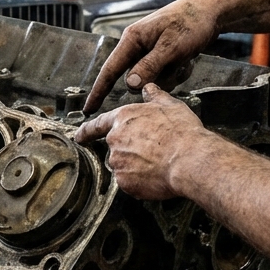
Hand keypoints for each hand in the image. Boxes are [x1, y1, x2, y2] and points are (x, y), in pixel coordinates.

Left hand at [75, 84, 211, 199]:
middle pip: (117, 148)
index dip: (87, 131)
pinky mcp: (125, 182)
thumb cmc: (182, 132)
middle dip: (131, 151)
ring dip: (136, 166)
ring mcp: (118, 162)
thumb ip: (154, 96)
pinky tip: (156, 176)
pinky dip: (141, 182)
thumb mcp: (170, 106)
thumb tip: (148, 87)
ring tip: (159, 163)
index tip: (79, 136)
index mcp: (123, 119)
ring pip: (123, 166)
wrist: (190, 159)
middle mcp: (115, 140)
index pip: (97, 124)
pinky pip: (130, 183)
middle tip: (153, 152)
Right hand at [84, 0, 220, 113]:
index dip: (98, 91)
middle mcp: (137, 45)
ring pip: (152, 79)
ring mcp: (150, 51)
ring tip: (185, 58)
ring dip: (170, 74)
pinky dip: (177, 71)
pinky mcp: (162, 55)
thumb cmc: (191, 23)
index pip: (110, 70)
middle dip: (157, 78)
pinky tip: (187, 58)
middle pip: (136, 78)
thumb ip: (149, 66)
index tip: (89, 109)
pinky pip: (164, 75)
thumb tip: (129, 86)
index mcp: (132, 39)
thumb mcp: (171, 46)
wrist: (211, 10)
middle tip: (176, 63)